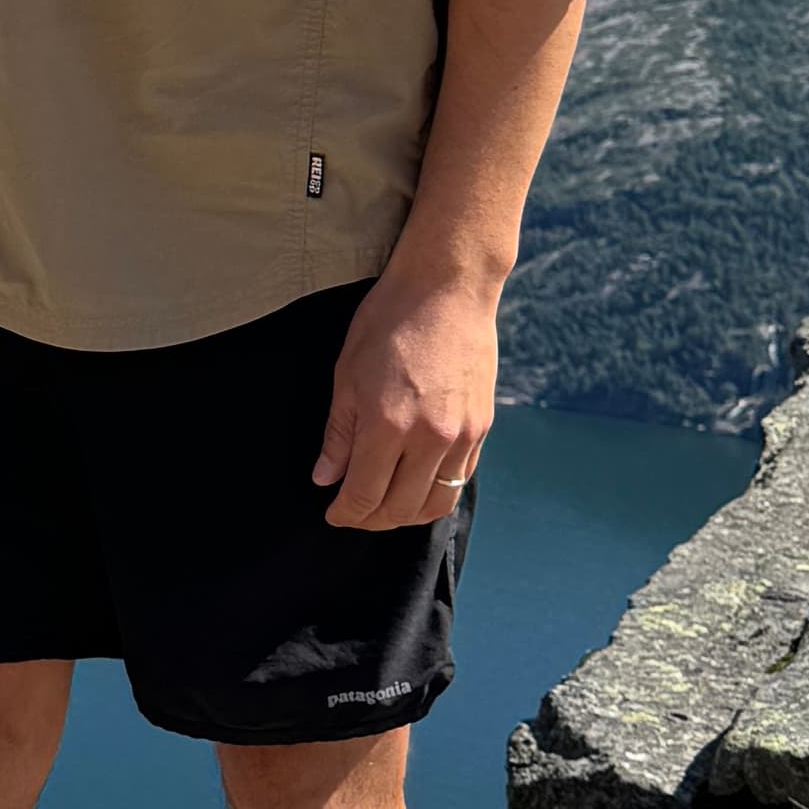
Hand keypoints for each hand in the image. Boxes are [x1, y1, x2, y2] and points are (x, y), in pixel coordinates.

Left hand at [314, 263, 497, 530]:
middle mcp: (430, 438)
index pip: (364, 495)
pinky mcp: (482, 428)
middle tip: (354, 513)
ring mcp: (462, 436)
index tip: (333, 513)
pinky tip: (416, 484)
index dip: (345, 513)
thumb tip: (326, 477)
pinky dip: (435, 492)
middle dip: (372, 519)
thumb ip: (338, 434)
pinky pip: (460, 480)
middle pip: (400, 509)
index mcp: (388, 425)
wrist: (447, 288)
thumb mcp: (347, 373)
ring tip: (385, 506)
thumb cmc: (389, 321)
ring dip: (407, 514)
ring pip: (436, 503)